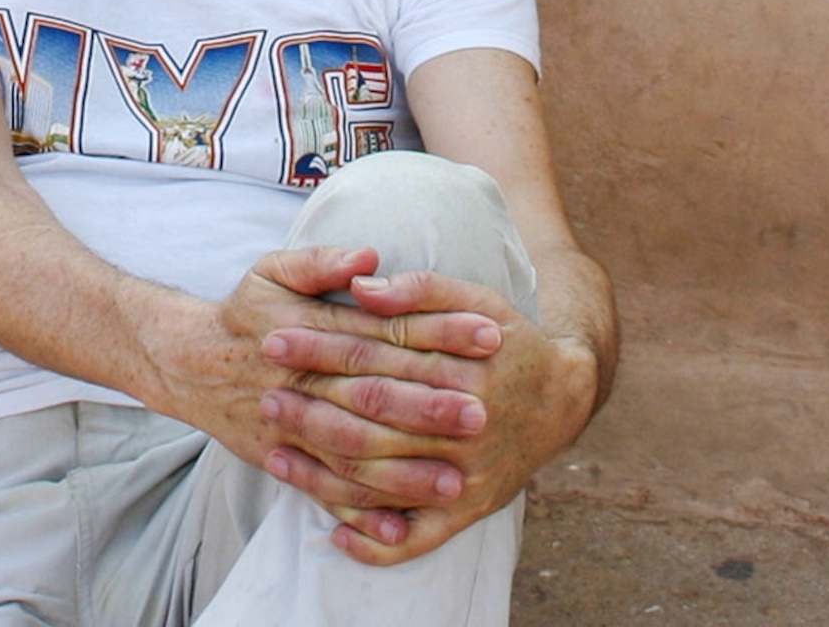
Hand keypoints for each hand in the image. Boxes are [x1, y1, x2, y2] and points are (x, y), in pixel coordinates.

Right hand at [137, 244, 499, 531]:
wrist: (189, 363)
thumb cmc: (245, 313)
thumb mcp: (272, 271)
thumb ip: (321, 262)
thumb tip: (370, 258)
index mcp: (310, 328)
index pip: (385, 331)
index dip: (438, 332)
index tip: (489, 334)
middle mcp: (304, 380)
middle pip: (374, 395)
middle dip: (429, 406)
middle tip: (483, 412)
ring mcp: (293, 426)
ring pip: (354, 452)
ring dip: (405, 469)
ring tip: (457, 478)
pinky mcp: (284, 460)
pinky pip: (324, 492)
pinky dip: (359, 512)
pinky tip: (399, 527)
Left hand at [260, 268, 600, 565]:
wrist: (563, 399)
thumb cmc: (507, 341)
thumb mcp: (476, 299)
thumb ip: (420, 290)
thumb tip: (360, 286)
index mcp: (460, 364)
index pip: (374, 355)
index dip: (320, 347)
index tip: (274, 339)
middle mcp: (463, 424)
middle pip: (373, 415)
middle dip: (312, 406)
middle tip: (265, 396)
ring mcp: (466, 474)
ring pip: (384, 477)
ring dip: (325, 470)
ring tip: (276, 455)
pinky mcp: (470, 510)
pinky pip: (417, 537)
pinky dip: (376, 541)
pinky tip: (335, 532)